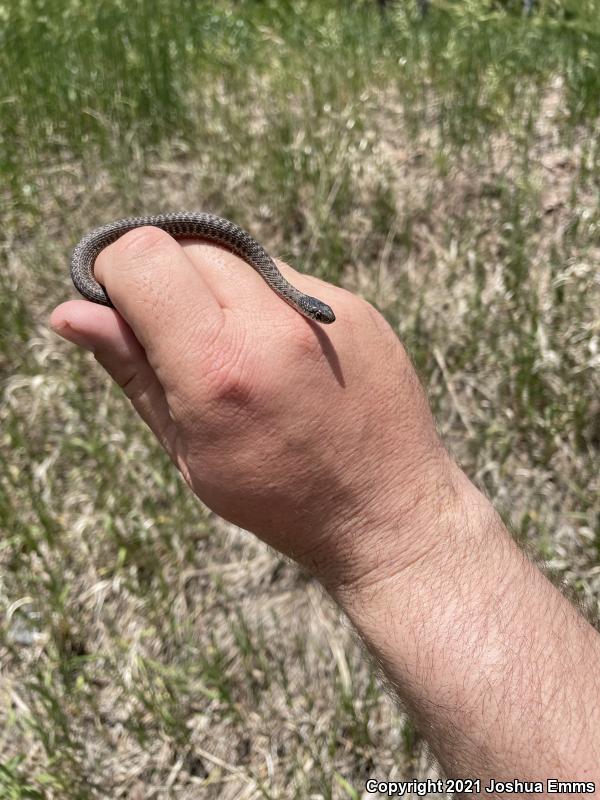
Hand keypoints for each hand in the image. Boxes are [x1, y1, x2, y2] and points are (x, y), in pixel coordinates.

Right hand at [51, 226, 454, 589]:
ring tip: (236, 356)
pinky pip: (281, 278)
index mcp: (219, 366)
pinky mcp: (353, 305)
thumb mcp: (189, 450)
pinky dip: (261, 303)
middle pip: (186, 246)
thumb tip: (70, 313)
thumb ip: (131, 370)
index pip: (142, 257)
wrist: (388, 510)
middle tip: (178, 341)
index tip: (120, 312)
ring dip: (213, 291)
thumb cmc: (280, 496)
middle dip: (163, 282)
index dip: (114, 275)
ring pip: (235, 257)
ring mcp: (321, 308)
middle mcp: (273, 322)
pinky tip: (280, 359)